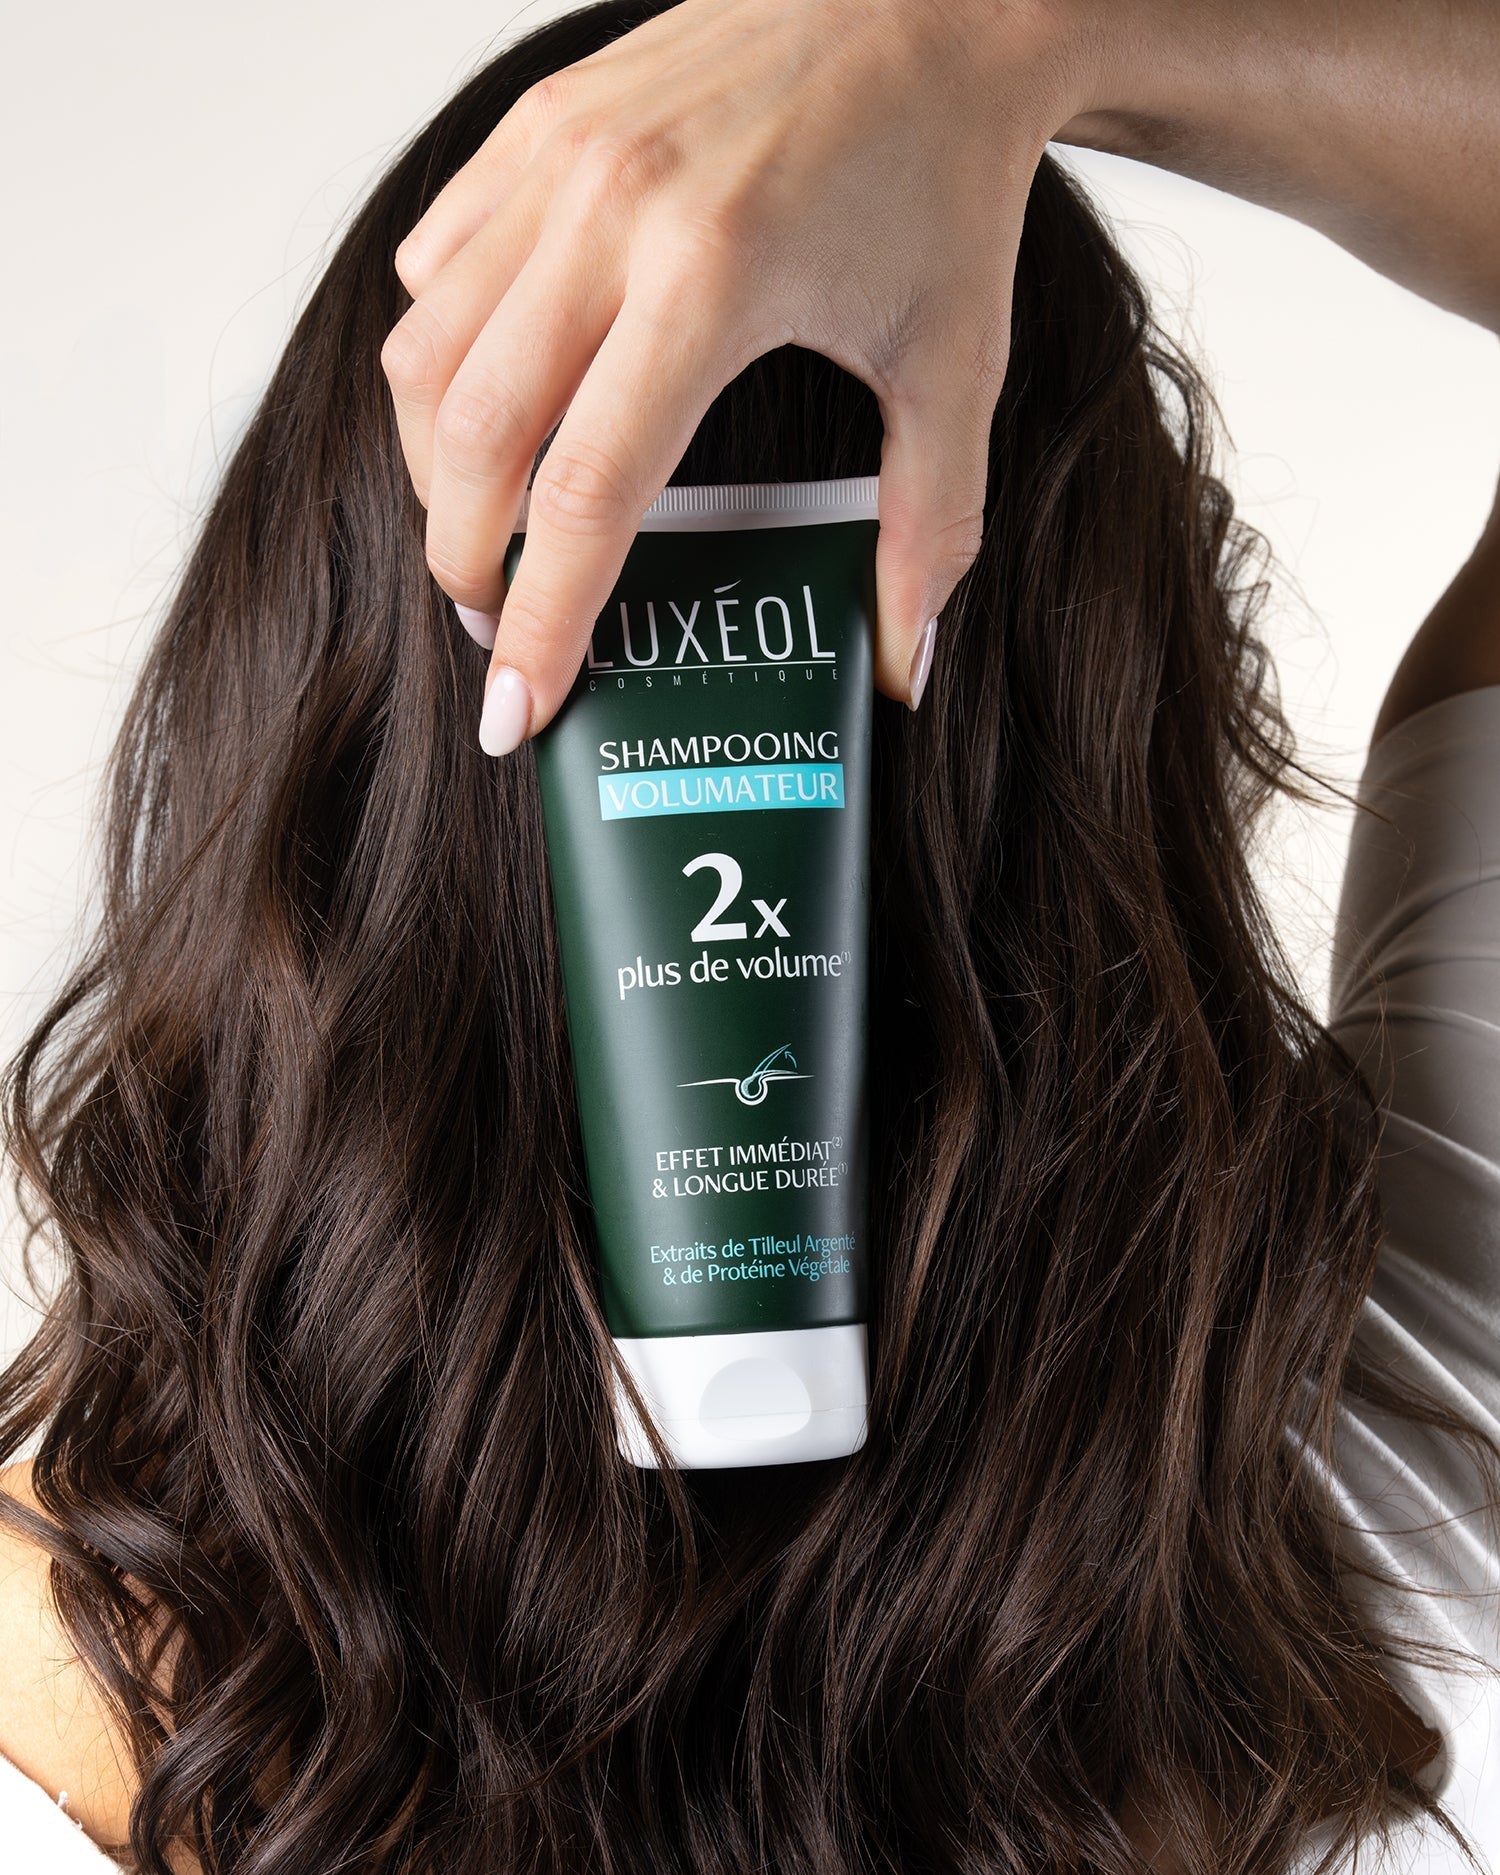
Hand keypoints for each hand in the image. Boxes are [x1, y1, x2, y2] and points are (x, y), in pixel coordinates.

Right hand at [381, 0, 1093, 752]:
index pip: (587, 496)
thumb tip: (907, 670)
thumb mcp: (957, 362)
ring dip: (435, 471)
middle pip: (471, 438)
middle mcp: (609, 211)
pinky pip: (436, 267)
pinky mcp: (534, 125)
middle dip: (464, 565)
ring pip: (424, 353)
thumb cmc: (943, 172)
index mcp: (714, 278)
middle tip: (499, 633)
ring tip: (486, 536)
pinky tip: (495, 410)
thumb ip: (928, 528)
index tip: (517, 715)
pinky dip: (440, 361)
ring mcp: (556, 158)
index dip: (545, 625)